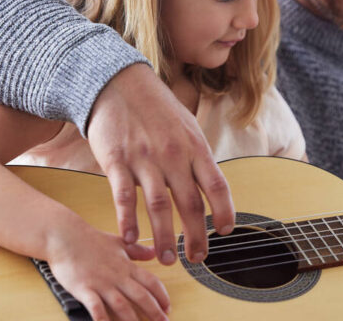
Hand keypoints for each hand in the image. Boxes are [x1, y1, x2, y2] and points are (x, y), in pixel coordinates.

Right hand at [47, 223, 169, 320]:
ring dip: (133, 320)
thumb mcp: (119, 242)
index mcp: (126, 266)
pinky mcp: (84, 289)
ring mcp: (101, 283)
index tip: (168, 307)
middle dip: (154, 311)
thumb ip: (137, 250)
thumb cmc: (90, 240)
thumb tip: (153, 252)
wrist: (65, 236)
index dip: (162, 296)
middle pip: (141, 296)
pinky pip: (96, 308)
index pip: (151, 282)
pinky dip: (102, 319)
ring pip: (122, 305)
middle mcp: (117, 276)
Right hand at [88, 63, 234, 264]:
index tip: (226, 231)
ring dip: (164, 237)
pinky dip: (128, 220)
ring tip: (166, 259)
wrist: (118, 82)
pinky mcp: (116, 160)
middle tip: (198, 258)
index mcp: (195, 146)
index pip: (216, 185)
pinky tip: (131, 239)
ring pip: (159, 206)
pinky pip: (124, 196)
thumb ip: (198, 157)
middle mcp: (173, 154)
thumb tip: (213, 187)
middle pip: (190, 203)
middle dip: (196, 236)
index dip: (224, 210)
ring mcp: (145, 158)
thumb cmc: (156, 108)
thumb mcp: (187, 126)